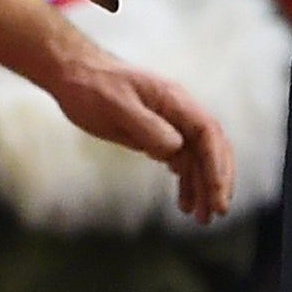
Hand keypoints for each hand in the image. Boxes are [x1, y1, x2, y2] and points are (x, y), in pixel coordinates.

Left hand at [49, 45, 235, 223]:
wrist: (73, 74)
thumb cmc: (92, 86)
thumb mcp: (116, 105)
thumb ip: (146, 126)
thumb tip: (175, 148)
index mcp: (173, 99)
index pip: (207, 132)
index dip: (216, 164)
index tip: (217, 194)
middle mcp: (177, 111)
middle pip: (210, 146)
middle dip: (217, 180)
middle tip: (216, 213)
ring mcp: (168, 123)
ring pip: (197, 157)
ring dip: (203, 186)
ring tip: (201, 218)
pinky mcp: (155, 134)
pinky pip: (180, 159)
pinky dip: (186, 181)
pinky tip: (185, 203)